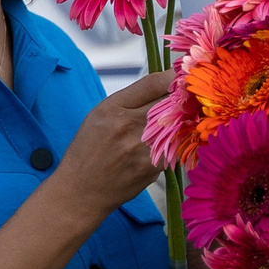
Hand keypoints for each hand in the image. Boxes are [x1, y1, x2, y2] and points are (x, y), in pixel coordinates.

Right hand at [54, 70, 173, 217]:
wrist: (81, 191)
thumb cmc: (88, 150)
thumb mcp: (99, 115)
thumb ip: (130, 100)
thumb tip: (164, 84)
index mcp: (112, 109)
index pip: (153, 83)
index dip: (173, 77)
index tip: (181, 76)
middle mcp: (128, 126)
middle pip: (170, 101)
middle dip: (182, 98)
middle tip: (187, 97)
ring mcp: (143, 148)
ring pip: (177, 125)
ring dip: (180, 122)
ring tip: (173, 124)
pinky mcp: (154, 168)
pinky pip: (173, 147)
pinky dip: (173, 143)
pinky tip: (162, 146)